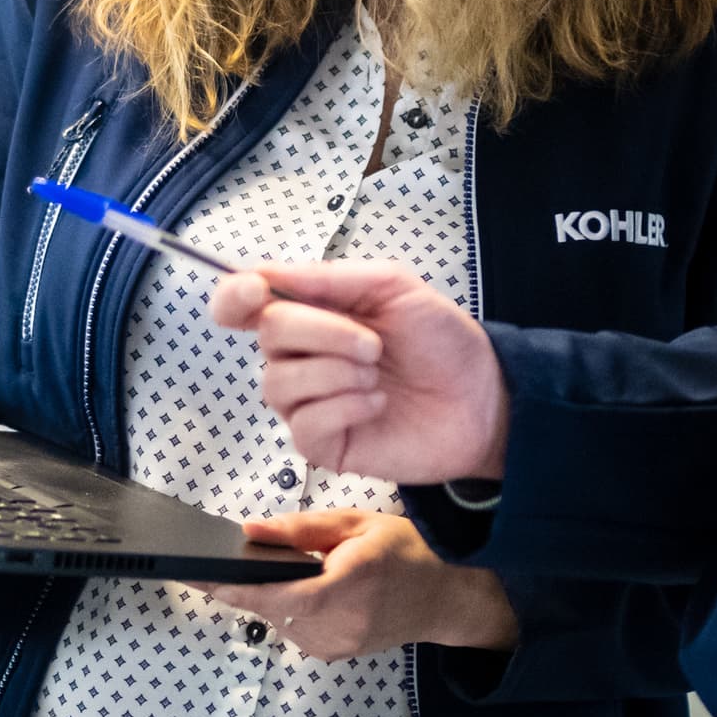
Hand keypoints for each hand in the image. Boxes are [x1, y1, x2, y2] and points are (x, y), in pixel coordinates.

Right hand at [210, 259, 507, 483]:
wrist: (481, 397)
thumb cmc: (441, 341)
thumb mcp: (392, 287)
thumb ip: (327, 278)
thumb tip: (265, 272)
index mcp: (310, 313)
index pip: (242, 303)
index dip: (235, 296)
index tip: (255, 292)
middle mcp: (299, 356)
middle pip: (267, 334)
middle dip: (323, 333)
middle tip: (374, 344)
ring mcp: (307, 402)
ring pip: (279, 383)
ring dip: (337, 373)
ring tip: (378, 375)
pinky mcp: (322, 444)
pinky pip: (304, 424)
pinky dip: (345, 407)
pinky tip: (376, 403)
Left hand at [211, 508, 518, 661]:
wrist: (445, 597)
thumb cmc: (405, 551)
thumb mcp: (356, 523)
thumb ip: (299, 529)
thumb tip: (248, 530)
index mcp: (349, 582)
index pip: (277, 593)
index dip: (234, 588)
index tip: (200, 577)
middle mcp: (342, 622)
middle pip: (271, 608)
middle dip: (251, 585)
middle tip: (239, 562)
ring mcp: (339, 644)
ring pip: (279, 621)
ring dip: (275, 597)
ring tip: (298, 572)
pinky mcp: (335, 654)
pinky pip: (294, 631)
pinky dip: (291, 610)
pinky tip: (310, 591)